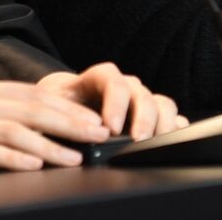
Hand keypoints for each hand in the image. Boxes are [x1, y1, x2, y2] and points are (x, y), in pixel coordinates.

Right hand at [0, 77, 113, 172]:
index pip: (34, 96)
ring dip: (50, 144)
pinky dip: (13, 157)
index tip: (95, 119)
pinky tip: (33, 164)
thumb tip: (33, 120)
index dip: (68, 108)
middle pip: (32, 109)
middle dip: (70, 122)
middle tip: (99, 135)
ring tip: (75, 156)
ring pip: (15, 130)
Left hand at [38, 62, 186, 139]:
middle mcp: (120, 88)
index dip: (114, 101)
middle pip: (140, 92)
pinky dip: (174, 127)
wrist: (57, 113)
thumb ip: (56, 120)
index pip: (110, 78)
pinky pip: (169, 117)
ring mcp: (136, 102)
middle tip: (138, 140)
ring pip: (159, 103)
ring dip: (162, 123)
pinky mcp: (149, 118)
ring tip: (158, 144)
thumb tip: (63, 136)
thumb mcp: (46, 113)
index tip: (110, 128)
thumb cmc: (50, 113)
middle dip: (142, 117)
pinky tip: (174, 140)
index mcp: (94, 80)